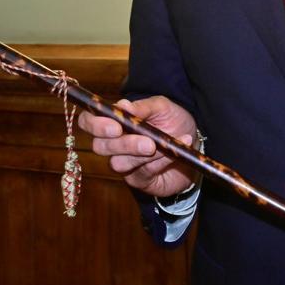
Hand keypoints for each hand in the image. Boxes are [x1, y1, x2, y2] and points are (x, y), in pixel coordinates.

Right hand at [77, 96, 197, 197]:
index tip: (115, 126)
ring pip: (119, 163)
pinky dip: (159, 162)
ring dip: (141, 155)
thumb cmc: (174, 122)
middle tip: (147, 142)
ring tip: (162, 146)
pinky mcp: (138, 180)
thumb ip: (143, 107)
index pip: (88, 122)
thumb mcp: (163, 107)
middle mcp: (113, 144)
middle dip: (123, 144)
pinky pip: (142, 173)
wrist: (196, 144)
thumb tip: (123, 105)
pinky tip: (173, 153)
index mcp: (114, 122)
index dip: (95, 125)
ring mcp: (124, 164)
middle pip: (100, 146)